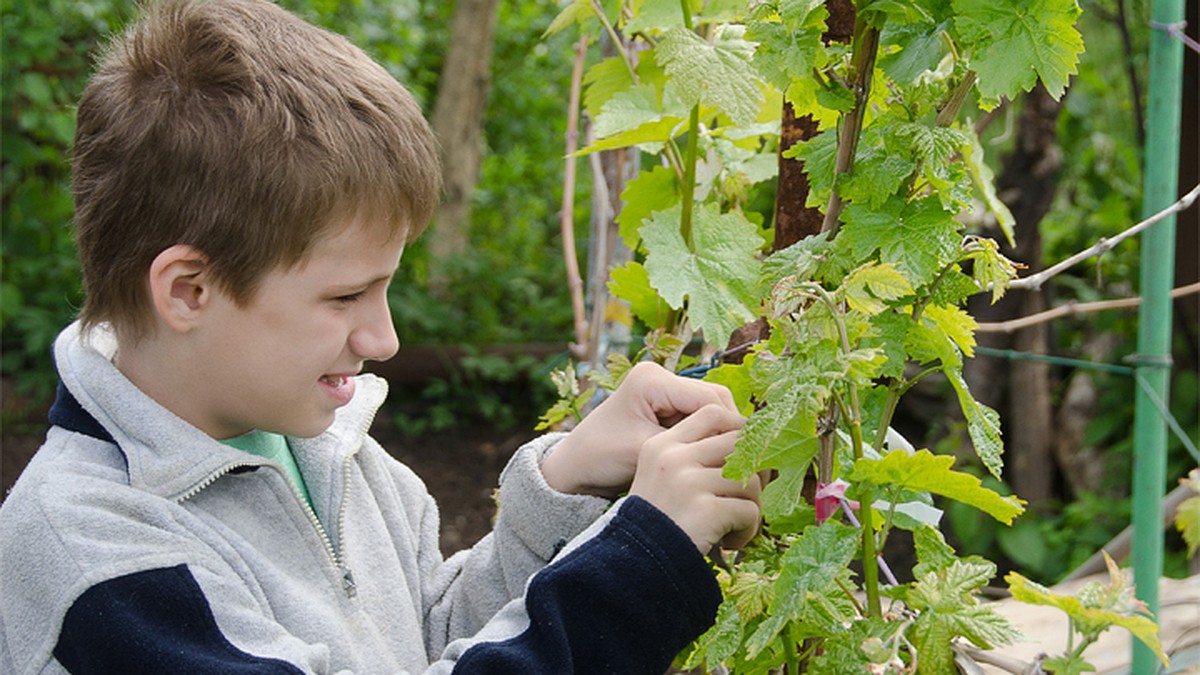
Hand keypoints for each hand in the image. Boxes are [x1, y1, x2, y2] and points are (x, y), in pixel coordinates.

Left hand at [540, 362, 739, 498]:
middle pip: (716, 401)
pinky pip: (700, 419)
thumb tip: (738, 450)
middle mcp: (660, 376)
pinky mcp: (666, 406)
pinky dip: (709, 439)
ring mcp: (663, 390)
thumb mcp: (645, 452)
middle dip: (730, 432)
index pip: (710, 400)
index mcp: (651, 379)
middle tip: (744, 465)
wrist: (575, 467)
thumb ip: (688, 446)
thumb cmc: (601, 458)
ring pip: (712, 410)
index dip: (732, 429)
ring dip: (721, 437)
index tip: (746, 460)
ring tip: (731, 466)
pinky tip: (716, 462)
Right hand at [628, 404, 761, 551]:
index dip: (738, 430)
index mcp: (663, 444)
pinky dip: (747, 531)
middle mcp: (674, 458)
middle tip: (748, 496)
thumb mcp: (664, 477)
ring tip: (735, 526)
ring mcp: (688, 482)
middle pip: (739, 444)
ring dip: (752, 507)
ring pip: (751, 481)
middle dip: (755, 471)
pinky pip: (749, 512)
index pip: (712, 413)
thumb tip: (753, 447)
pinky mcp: (705, 510)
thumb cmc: (658, 520)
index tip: (745, 458)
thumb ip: (696, 456)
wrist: (635, 563)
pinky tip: (729, 542)